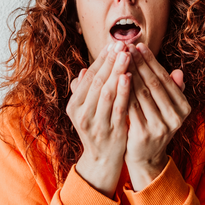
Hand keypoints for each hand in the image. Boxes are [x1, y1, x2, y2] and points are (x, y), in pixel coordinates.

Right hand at [66, 42, 131, 196]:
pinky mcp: (111, 131)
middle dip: (110, 61)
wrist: (102, 160)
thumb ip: (87, 92)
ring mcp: (95, 124)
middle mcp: (81, 114)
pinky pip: (118, 107)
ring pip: (106, 92)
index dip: (101, 59)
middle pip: (97, 81)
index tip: (113, 44)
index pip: (89, 77)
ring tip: (127, 55)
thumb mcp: (88, 110)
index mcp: (74, 106)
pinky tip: (130, 77)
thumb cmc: (98, 129)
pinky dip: (123, 91)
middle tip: (122, 44)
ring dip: (117, 71)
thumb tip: (84, 70)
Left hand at [124, 43, 190, 190]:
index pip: (164, 78)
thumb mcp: (166, 109)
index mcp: (183, 108)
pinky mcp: (143, 134)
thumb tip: (179, 71)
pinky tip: (113, 79)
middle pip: (153, 84)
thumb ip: (172, 90)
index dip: (150, 60)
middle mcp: (175, 118)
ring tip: (117, 58)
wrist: (146, 158)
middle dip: (138, 63)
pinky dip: (122, 92)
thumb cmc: (154, 126)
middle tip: (125, 46)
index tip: (138, 45)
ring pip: (141, 94)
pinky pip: (130, 107)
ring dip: (128, 73)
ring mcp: (160, 127)